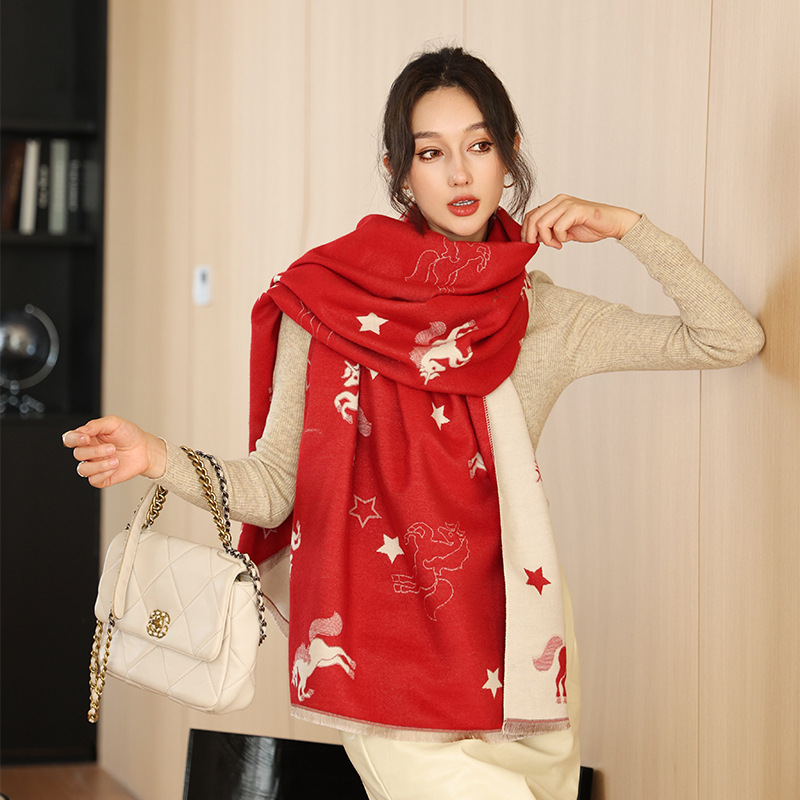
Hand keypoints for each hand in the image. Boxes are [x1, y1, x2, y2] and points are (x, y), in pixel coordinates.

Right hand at [62, 415, 166, 487]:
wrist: (145, 449)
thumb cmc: (129, 434)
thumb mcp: (114, 423)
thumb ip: (96, 425)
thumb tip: (81, 430)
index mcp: (88, 437)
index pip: (69, 439)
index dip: (73, 439)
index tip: (86, 438)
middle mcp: (88, 452)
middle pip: (78, 454)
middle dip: (95, 451)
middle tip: (112, 448)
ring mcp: (94, 466)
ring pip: (83, 470)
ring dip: (99, 465)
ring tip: (116, 459)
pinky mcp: (102, 478)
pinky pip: (93, 480)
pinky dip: (104, 474)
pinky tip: (115, 467)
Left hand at [521, 194, 640, 248]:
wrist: (612, 223)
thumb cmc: (590, 226)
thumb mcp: (563, 230)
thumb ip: (549, 230)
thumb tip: (532, 238)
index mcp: (555, 203)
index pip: (530, 215)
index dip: (527, 231)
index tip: (533, 244)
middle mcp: (560, 200)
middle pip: (533, 218)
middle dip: (531, 236)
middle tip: (539, 246)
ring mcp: (568, 204)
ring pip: (543, 223)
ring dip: (547, 239)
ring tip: (557, 244)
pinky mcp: (576, 210)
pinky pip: (558, 227)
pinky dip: (560, 237)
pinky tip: (567, 240)